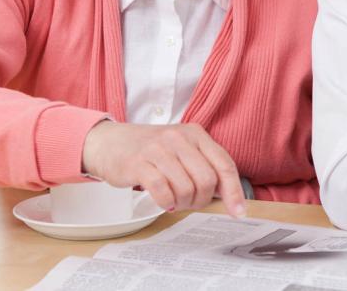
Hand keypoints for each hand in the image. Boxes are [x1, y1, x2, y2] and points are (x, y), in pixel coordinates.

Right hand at [81, 121, 245, 217]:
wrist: (108, 142)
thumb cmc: (149, 150)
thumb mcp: (181, 149)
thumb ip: (204, 166)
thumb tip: (229, 194)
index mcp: (195, 133)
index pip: (224, 164)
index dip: (234, 192)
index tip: (238, 211)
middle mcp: (179, 137)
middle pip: (206, 180)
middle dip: (201, 200)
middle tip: (189, 202)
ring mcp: (158, 148)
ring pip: (186, 188)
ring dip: (182, 203)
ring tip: (174, 201)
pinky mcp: (138, 163)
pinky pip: (162, 190)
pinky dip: (166, 202)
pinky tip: (164, 201)